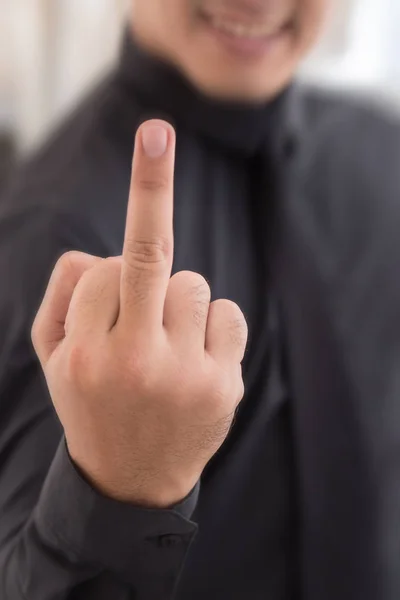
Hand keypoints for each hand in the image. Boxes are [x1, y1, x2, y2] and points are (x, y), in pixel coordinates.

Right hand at [32, 120, 247, 507]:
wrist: (131, 482)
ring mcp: (184, 377)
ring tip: (165, 346)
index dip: (109, 272)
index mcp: (84, 355)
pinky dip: (213, 323)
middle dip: (150, 188)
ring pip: (193, 284)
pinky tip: (196, 359)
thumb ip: (61, 297)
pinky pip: (227, 312)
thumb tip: (99, 250)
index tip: (142, 150)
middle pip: (149, 258)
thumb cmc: (91, 404)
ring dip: (179, 299)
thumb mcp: (54, 360)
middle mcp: (133, 364)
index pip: (102, 270)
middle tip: (154, 133)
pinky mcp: (224, 385)